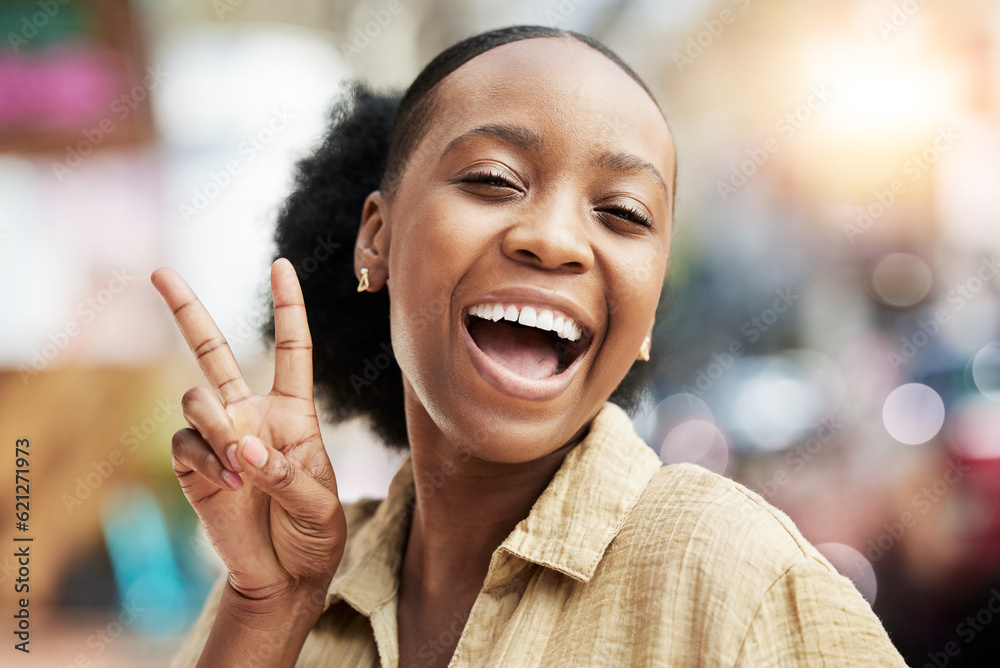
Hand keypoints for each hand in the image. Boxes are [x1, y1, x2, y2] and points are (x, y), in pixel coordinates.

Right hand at [151, 259, 345, 603]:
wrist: (284, 577)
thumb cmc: (313, 534)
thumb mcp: (320, 503)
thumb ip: (286, 474)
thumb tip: (243, 449)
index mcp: (292, 412)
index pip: (291, 350)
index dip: (287, 307)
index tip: (280, 265)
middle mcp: (250, 415)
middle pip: (213, 353)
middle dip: (186, 311)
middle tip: (160, 272)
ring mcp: (217, 438)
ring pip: (196, 399)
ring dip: (218, 428)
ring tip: (241, 468)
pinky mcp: (192, 465)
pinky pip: (184, 441)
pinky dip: (206, 459)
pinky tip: (229, 484)